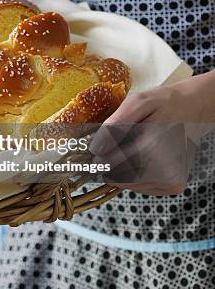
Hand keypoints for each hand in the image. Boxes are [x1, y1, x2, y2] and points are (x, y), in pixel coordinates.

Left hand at [90, 72, 214, 194]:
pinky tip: (140, 156)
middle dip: (108, 162)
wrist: (193, 109)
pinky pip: (139, 186)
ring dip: (120, 168)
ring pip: (127, 183)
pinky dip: (133, 173)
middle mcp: (165, 169)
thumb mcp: (138, 102)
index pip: (111, 164)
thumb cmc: (164, 103)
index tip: (95, 148)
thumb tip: (96, 149)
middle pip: (117, 177)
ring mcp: (170, 181)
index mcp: (154, 147)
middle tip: (112, 144)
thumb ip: (116, 124)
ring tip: (132, 145)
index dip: (98, 157)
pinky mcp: (172, 186)